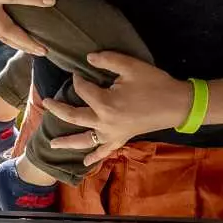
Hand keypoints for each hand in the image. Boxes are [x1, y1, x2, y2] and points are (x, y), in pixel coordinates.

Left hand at [38, 51, 194, 165]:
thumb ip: (107, 60)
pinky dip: (94, 158)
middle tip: (45, 102)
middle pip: (74, 116)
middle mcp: (104, 122)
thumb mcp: (131, 66)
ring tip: (51, 143)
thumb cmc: (154, 83)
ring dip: (67, 141)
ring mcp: (112, 134)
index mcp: (105, 103)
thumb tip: (88, 58)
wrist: (177, 104)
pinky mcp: (121, 139)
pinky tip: (85, 164)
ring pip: (84, 140)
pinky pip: (105, 151)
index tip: (79, 71)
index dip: (78, 79)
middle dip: (58, 109)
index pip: (82, 89)